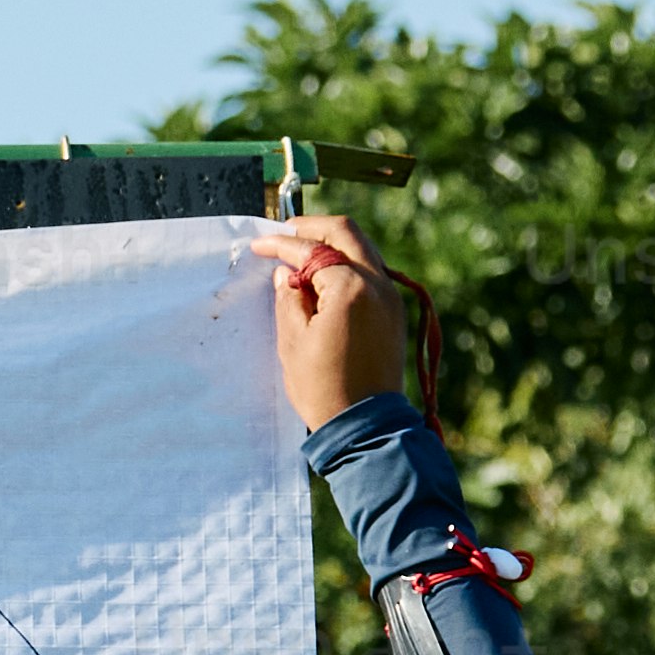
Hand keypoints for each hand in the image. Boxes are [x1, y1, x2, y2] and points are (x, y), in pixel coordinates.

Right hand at [258, 214, 416, 433]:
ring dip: (332, 244)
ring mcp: (390, 298)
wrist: (365, 426)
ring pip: (362, 249)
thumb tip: (287, 274)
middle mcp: (378, 285)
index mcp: (351, 289)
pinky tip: (323, 278)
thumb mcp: (292, 342)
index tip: (260, 245)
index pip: (312, 250)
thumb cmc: (323, 388)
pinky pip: (371, 271)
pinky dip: (346, 264)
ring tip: (301, 254)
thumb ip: (288, 299)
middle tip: (285, 234)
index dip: (282, 244)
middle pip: (346, 233)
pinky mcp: (394, 313)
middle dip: (312, 228)